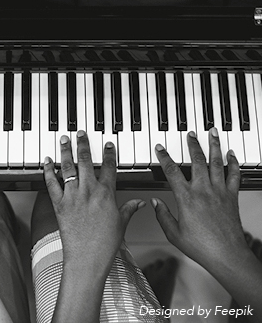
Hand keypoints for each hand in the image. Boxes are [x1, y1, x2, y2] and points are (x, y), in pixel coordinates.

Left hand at [43, 131, 143, 262]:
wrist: (87, 258)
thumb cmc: (105, 244)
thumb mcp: (122, 224)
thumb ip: (129, 209)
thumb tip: (140, 203)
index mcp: (107, 194)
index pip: (110, 167)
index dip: (109, 154)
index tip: (108, 144)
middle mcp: (89, 191)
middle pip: (86, 161)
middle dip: (84, 144)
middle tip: (81, 132)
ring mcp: (73, 196)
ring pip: (68, 167)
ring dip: (66, 151)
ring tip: (64, 139)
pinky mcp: (59, 204)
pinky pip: (51, 183)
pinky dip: (48, 171)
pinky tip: (47, 161)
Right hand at [152, 129, 245, 268]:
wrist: (226, 254)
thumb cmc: (201, 246)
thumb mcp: (173, 233)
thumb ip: (162, 215)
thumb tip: (154, 202)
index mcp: (186, 198)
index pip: (172, 171)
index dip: (165, 157)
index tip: (161, 148)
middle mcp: (203, 191)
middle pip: (197, 160)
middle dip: (192, 144)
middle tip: (189, 134)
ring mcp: (219, 192)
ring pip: (216, 162)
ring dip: (214, 145)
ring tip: (212, 133)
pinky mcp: (232, 197)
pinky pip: (234, 175)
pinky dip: (233, 162)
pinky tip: (231, 154)